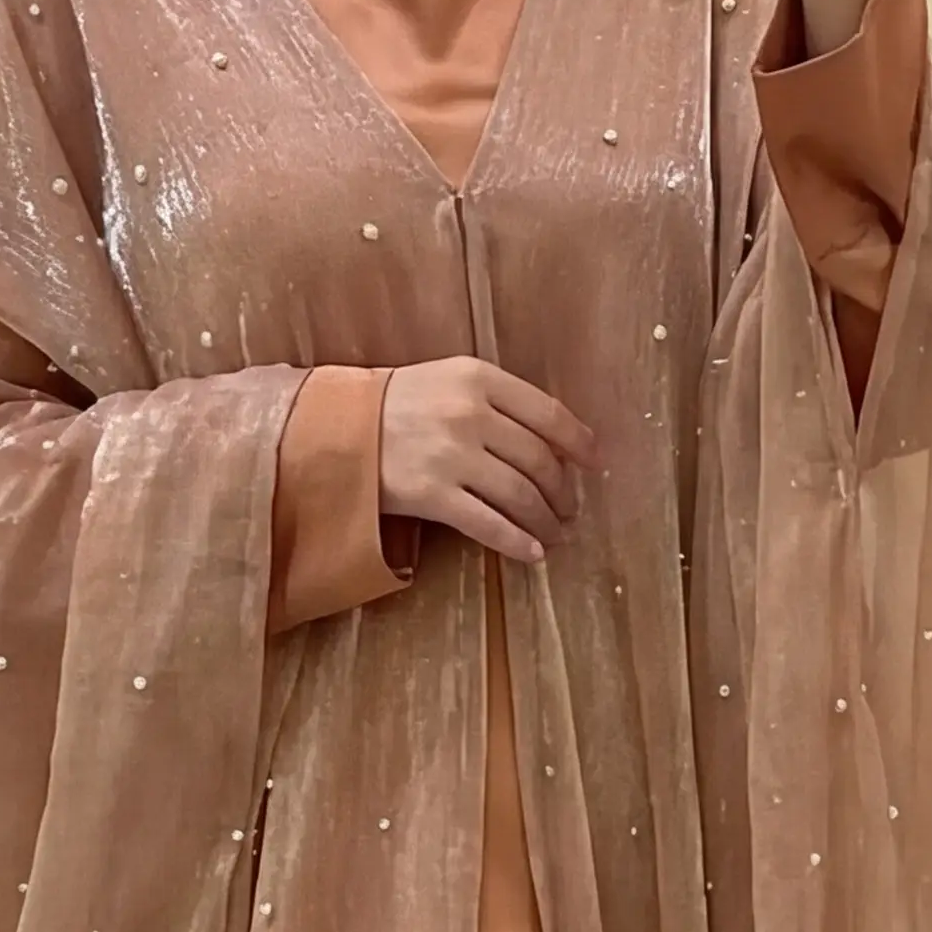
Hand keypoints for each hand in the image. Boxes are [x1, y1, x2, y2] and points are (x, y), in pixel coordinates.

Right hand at [378, 357, 598, 564]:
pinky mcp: (431, 494)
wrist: (335, 429)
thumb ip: (498, 401)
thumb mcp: (449, 380)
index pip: (547, 413)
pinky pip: (488, 524)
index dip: (579, 443)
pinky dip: (516, 542)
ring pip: (520, 495)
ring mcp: (450, 455)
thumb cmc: (398, 405)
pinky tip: (532, 553)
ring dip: (546, 521)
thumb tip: (555, 443)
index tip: (595, 463)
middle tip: (570, 511)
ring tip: (556, 535)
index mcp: (478, 378)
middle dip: (563, 493)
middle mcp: (469, 414)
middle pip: (538, 460)